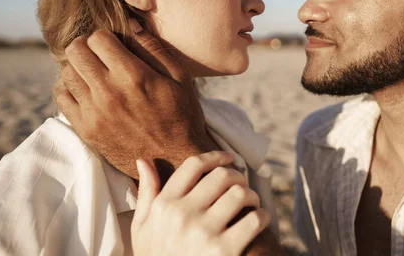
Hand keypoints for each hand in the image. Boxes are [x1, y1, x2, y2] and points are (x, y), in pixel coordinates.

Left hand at [55, 20, 215, 179]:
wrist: (175, 161)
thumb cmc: (182, 115)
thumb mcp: (180, 78)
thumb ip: (153, 48)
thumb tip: (129, 24)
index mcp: (133, 76)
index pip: (97, 38)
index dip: (107, 37)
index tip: (116, 45)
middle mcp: (109, 93)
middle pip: (75, 51)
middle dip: (87, 46)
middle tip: (101, 54)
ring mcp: (94, 113)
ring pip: (66, 72)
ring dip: (79, 67)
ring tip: (95, 74)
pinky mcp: (86, 130)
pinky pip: (61, 97)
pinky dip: (70, 89)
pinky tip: (88, 92)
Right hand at [132, 151, 270, 255]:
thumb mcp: (141, 228)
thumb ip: (146, 193)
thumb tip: (143, 159)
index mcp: (164, 205)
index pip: (194, 165)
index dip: (216, 156)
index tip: (229, 158)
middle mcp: (182, 215)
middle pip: (221, 176)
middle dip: (237, 176)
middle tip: (241, 184)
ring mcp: (204, 233)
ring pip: (240, 194)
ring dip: (251, 195)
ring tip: (250, 202)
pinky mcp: (224, 251)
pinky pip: (254, 220)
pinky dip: (262, 216)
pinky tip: (259, 219)